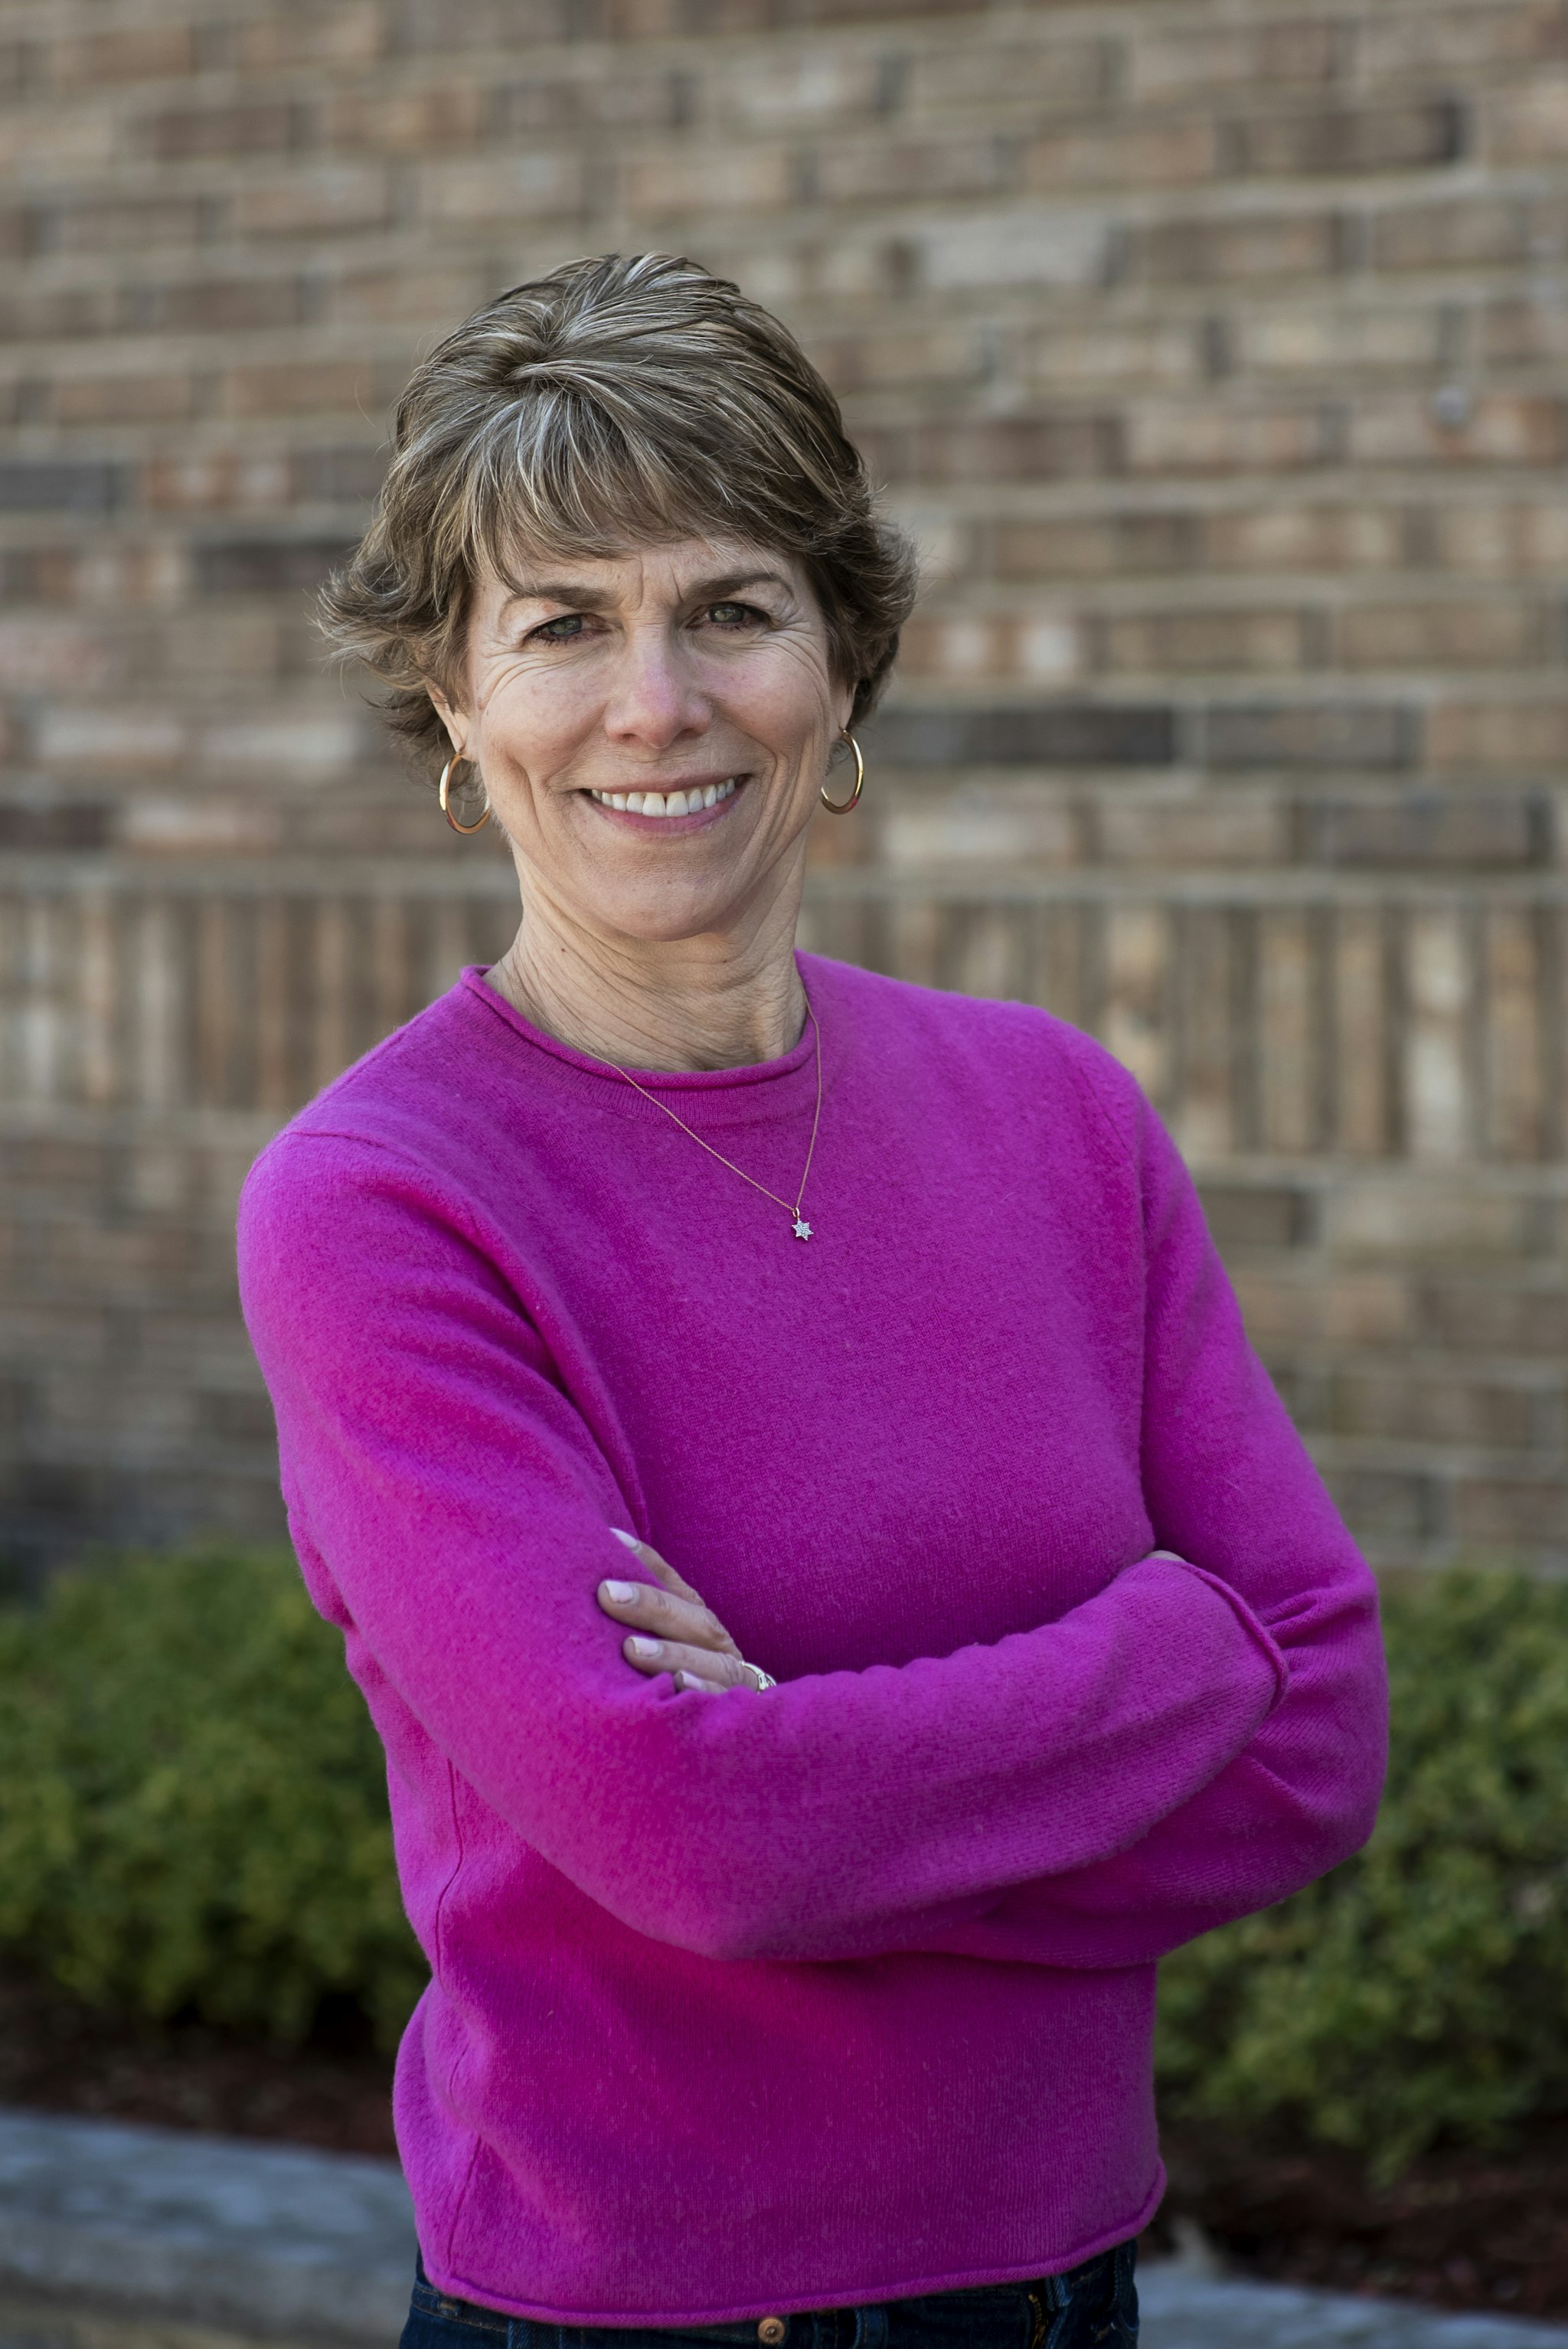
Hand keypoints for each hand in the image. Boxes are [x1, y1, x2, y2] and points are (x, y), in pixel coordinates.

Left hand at [598, 1532, 768, 1694]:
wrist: (745, 1733)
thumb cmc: (687, 1680)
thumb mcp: (669, 1645)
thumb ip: (643, 1614)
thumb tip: (601, 1561)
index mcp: (700, 1623)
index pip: (675, 1587)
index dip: (647, 1563)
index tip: (611, 1540)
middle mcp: (719, 1646)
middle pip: (694, 1619)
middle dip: (651, 1605)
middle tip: (607, 1593)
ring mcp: (732, 1679)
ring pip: (710, 1661)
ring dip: (671, 1653)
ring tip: (631, 1648)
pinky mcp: (735, 1711)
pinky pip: (720, 1701)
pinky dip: (701, 1691)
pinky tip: (677, 1684)